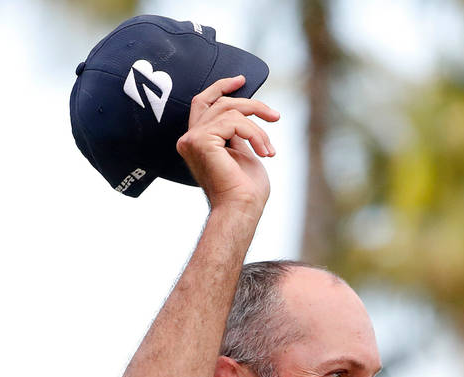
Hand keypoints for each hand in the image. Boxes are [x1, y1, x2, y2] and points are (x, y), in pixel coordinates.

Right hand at [176, 75, 279, 216]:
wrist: (242, 210)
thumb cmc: (245, 191)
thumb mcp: (243, 153)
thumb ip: (237, 132)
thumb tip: (244, 112)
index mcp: (196, 142)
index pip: (203, 103)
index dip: (221, 88)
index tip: (242, 80)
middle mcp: (189, 139)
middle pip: (219, 102)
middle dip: (250, 104)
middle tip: (274, 116)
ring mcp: (192, 139)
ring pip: (231, 111)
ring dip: (258, 128)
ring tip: (269, 150)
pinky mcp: (201, 140)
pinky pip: (234, 121)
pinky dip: (255, 134)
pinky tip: (264, 152)